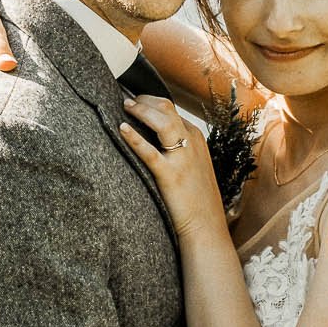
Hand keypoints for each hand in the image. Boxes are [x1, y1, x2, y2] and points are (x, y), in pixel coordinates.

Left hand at [118, 96, 227, 240]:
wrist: (206, 225)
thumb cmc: (196, 198)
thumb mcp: (194, 166)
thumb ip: (180, 149)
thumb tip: (156, 139)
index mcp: (196, 138)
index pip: (171, 110)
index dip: (151, 103)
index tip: (136, 101)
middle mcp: (191, 143)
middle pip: (166, 109)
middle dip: (144, 100)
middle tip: (127, 100)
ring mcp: (181, 158)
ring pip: (161, 121)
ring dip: (141, 110)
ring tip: (125, 106)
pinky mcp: (170, 175)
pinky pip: (149, 152)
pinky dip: (134, 138)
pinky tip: (122, 129)